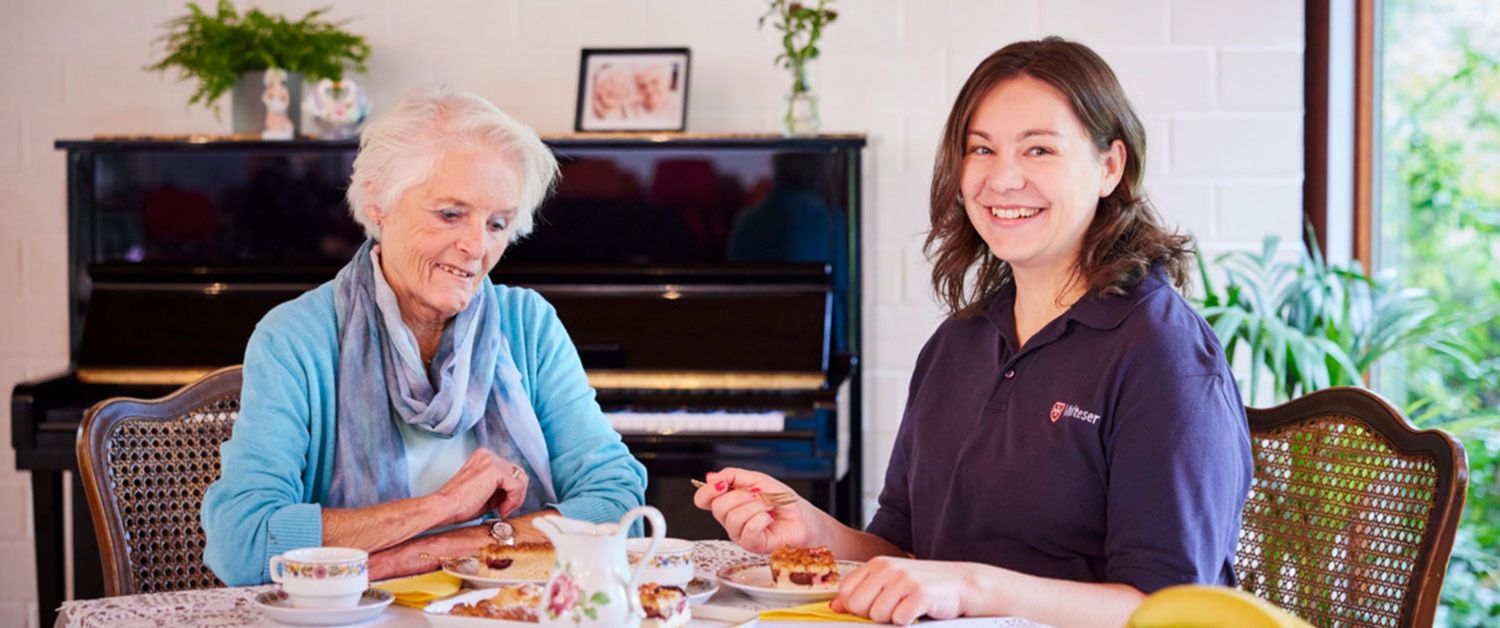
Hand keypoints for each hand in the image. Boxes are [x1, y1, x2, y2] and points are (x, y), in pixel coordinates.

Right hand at [432, 448, 527, 526]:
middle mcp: (487, 455)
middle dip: (516, 493)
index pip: (510, 470)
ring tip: (502, 510)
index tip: (503, 506)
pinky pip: (516, 485)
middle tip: (505, 509)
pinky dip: (513, 500)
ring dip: (516, 497)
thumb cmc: (458, 504)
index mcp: (483, 457)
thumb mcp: (486, 493)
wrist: (444, 507)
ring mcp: (491, 460)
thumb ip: (500, 489)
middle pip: (518, 472)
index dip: (512, 491)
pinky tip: (501, 509)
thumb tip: (516, 493)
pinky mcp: (494, 469)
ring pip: (520, 478)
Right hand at [692, 467, 822, 554]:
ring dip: (755, 506)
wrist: (804, 518)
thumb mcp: (758, 479)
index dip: (707, 491)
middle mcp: (731, 519)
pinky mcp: (752, 545)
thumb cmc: (784, 501)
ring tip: (768, 506)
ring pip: (733, 518)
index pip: (703, 499)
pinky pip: (747, 530)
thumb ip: (733, 476)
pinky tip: (769, 518)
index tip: (722, 483)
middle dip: (741, 496)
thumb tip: (710, 477)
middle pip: (718, 507)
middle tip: (759, 495)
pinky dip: (761, 519)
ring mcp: (740, 534)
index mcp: (729, 502)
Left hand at [830, 557, 971, 624]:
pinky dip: (908, 621)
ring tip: (907, 607)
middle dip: (873, 614)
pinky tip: (918, 611)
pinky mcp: (920, 594)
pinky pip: (899, 619)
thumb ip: (863, 591)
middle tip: (893, 608)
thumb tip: (835, 606)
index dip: (854, 606)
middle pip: (858, 605)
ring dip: (892, 619)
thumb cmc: (923, 585)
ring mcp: (904, 580)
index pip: (845, 591)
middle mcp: (888, 568)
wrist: (961, 583)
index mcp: (877, 564)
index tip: (871, 607)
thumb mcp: (890, 582)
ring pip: (878, 615)